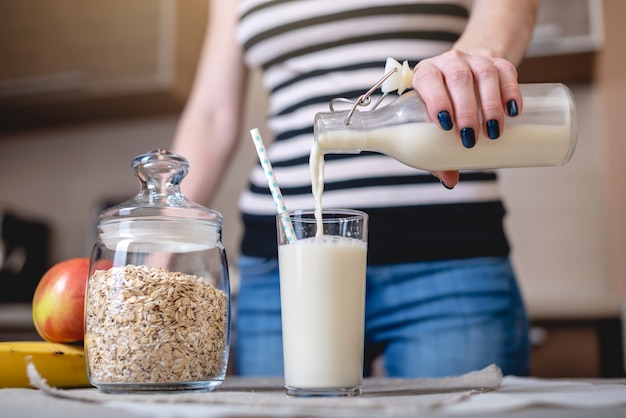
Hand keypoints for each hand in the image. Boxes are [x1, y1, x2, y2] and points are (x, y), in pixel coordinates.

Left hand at [412, 49, 521, 188]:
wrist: (467, 77)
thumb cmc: (444, 106)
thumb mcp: (435, 124)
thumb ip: (437, 152)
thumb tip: (449, 181)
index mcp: (426, 74)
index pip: (428, 79)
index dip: (436, 99)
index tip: (444, 124)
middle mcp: (449, 62)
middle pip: (458, 78)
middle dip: (465, 109)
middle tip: (470, 137)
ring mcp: (475, 60)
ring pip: (484, 74)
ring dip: (490, 104)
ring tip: (493, 131)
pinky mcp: (498, 62)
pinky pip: (507, 71)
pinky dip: (511, 92)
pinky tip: (513, 111)